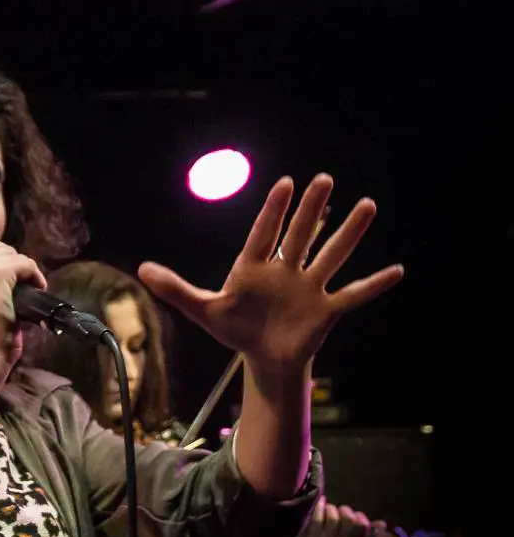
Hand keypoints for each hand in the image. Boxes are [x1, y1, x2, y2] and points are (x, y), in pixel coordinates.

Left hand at [138, 174, 403, 374]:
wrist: (261, 358)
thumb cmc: (235, 328)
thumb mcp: (202, 309)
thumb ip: (175, 288)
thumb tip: (140, 269)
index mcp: (254, 267)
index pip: (264, 233)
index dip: (274, 211)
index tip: (285, 184)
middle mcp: (285, 271)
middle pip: (300, 235)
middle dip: (310, 209)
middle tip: (323, 178)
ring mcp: (308, 288)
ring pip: (330, 256)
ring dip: (348, 233)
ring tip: (366, 205)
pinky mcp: (325, 311)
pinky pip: (352, 295)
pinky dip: (373, 285)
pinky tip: (396, 271)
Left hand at [291, 496, 409, 536]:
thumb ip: (363, 535)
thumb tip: (382, 523)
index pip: (364, 528)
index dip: (360, 517)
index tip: (354, 515)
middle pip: (349, 520)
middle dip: (345, 510)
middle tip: (340, 510)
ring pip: (333, 518)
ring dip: (331, 508)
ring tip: (328, 509)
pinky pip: (318, 519)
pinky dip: (320, 507)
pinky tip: (321, 502)